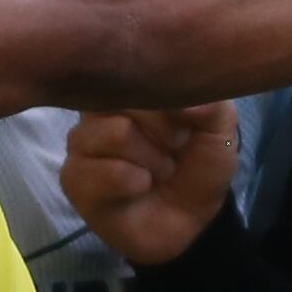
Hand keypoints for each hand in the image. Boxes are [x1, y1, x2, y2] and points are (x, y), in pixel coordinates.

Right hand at [60, 104, 239, 266]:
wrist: (190, 222)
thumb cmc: (197, 166)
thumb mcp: (218, 129)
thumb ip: (209, 103)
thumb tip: (184, 97)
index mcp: (127, 87)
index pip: (138, 69)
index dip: (169, 98)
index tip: (187, 122)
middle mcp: (97, 109)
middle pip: (125, 96)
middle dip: (164, 130)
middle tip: (175, 149)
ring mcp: (81, 143)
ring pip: (115, 132)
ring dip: (151, 158)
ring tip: (160, 171)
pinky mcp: (73, 178)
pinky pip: (101, 170)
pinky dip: (133, 181)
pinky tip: (141, 187)